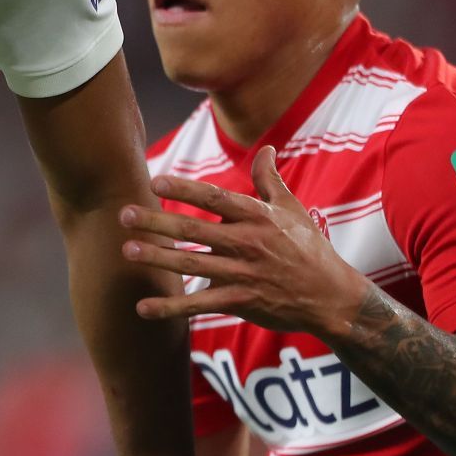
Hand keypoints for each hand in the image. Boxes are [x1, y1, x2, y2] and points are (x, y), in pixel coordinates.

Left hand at [120, 146, 368, 336]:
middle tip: (124, 214)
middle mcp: (246, 243)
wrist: (330, 297)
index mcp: (257, 217)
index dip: (184, 188)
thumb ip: (270, 179)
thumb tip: (265, 148)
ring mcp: (242, 274)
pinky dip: (171, 307)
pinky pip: (199, 304)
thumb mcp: (292, 210)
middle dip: (157, 221)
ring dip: (157, 258)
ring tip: (127, 250)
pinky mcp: (240, 302)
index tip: (155, 180)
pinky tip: (143, 307)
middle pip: (193, 229)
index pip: (214, 198)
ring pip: (191, 264)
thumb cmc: (309, 249)